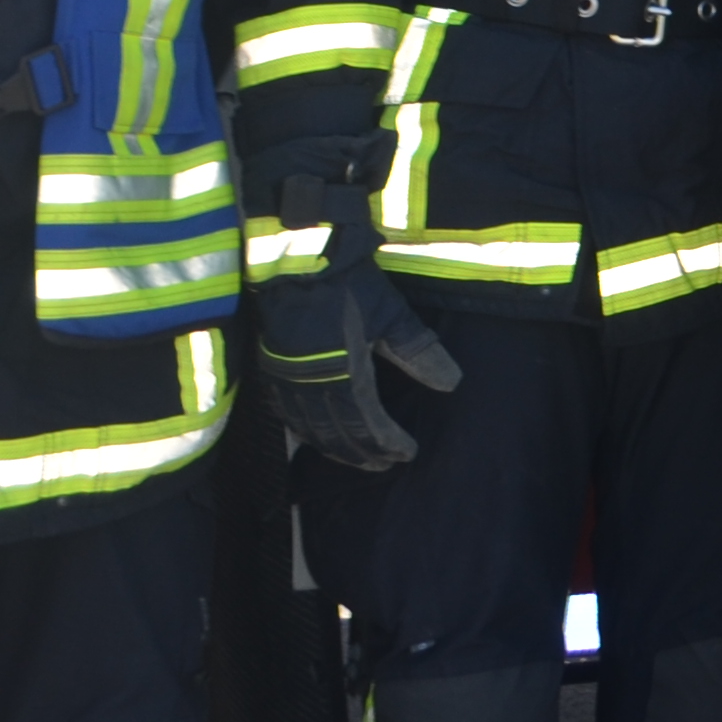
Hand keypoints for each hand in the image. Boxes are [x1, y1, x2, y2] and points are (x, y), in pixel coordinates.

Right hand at [255, 262, 461, 471]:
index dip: (388, 442)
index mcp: (342, 375)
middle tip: (384, 465)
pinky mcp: (270, 368)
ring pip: (309, 430)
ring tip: (356, 457)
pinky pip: (287, 414)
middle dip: (363, 453)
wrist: (295, 255)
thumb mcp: (391, 315)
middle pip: (337, 435)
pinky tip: (315, 434)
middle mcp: (309, 386)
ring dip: (334, 448)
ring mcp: (285, 379)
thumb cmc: (348, 283)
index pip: (368, 424)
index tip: (408, 453)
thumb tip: (451, 384)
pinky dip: (305, 431)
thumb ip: (420, 351)